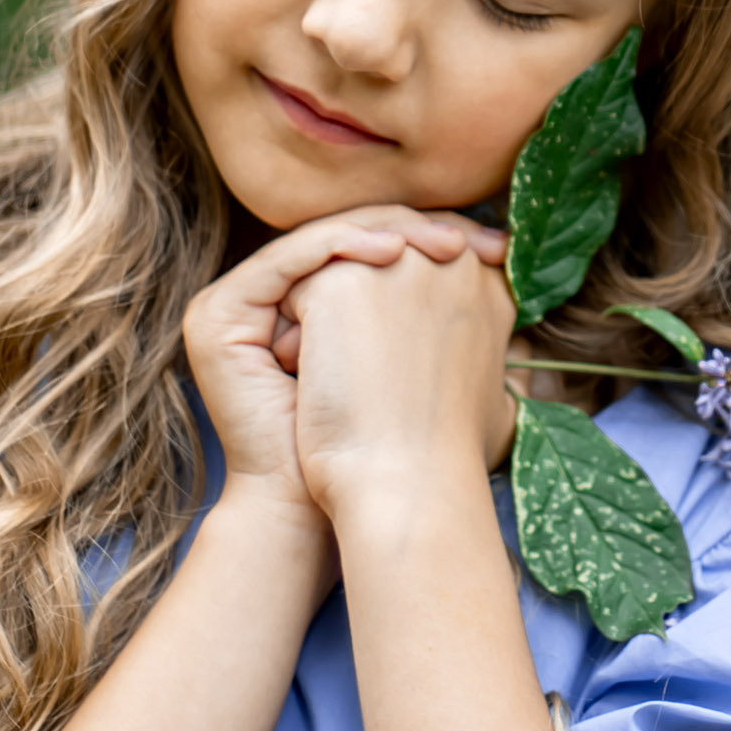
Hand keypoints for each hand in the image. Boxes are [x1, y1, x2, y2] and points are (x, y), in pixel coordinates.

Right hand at [182, 208, 507, 552]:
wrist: (329, 502)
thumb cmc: (384, 444)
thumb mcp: (423, 359)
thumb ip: (443, 310)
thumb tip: (510, 266)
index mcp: (310, 301)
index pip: (372, 246)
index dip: (433, 238)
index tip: (499, 249)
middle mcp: (269, 296)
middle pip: (349, 234)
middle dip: (418, 228)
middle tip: (474, 238)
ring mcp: (238, 302)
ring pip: (323, 238)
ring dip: (388, 231)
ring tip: (442, 243)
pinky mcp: (220, 314)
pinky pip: (291, 258)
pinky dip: (344, 246)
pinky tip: (394, 252)